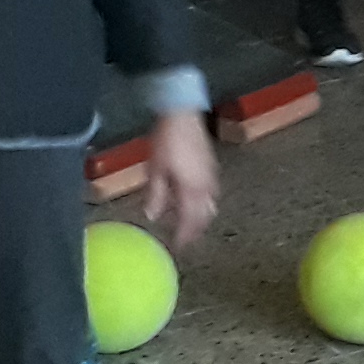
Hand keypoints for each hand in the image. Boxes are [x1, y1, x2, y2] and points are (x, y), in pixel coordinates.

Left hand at [140, 113, 219, 246]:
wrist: (183, 115)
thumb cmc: (167, 141)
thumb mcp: (155, 170)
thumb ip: (156, 195)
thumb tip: (152, 217)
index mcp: (192, 190)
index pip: (191, 222)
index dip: (184, 237)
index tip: (178, 248)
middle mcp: (206, 187)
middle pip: (205, 216)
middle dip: (196, 230)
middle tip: (184, 239)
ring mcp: (211, 177)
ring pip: (211, 205)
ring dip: (200, 217)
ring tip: (188, 222)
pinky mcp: (211, 168)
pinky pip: (211, 193)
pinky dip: (203, 203)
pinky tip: (192, 200)